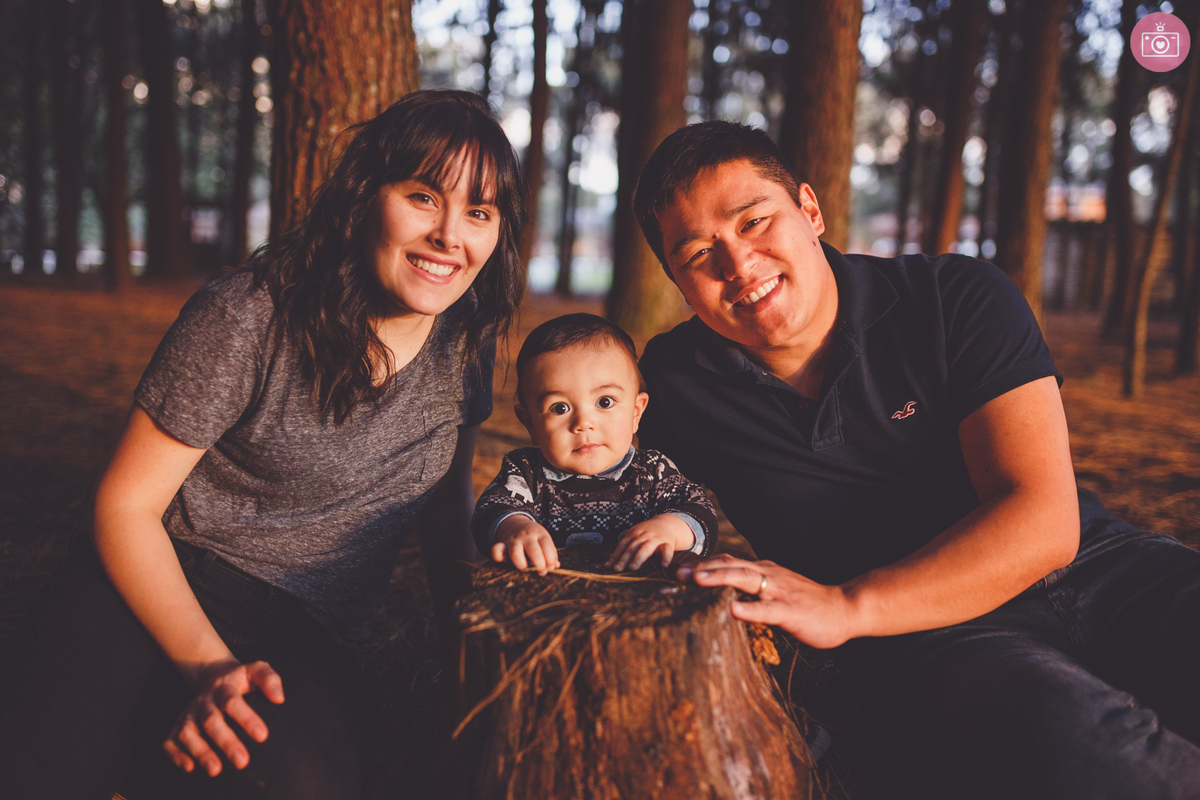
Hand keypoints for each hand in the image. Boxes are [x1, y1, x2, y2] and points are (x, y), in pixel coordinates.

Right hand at [163, 659, 284, 775]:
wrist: (214, 676)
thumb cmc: (241, 678)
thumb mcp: (257, 670)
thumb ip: (269, 679)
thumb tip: (279, 699)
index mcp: (224, 687)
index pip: (233, 702)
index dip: (246, 718)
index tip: (262, 736)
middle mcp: (204, 701)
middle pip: (211, 721)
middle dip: (226, 742)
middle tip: (242, 761)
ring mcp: (189, 714)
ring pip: (188, 733)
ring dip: (201, 752)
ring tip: (216, 770)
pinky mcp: (178, 726)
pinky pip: (170, 741)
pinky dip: (176, 755)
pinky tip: (189, 767)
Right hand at [492, 515, 559, 574]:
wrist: (515, 524)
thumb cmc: (534, 538)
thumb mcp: (544, 540)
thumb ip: (550, 553)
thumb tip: (555, 566)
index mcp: (540, 534)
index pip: (547, 547)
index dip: (550, 560)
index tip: (550, 567)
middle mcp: (526, 536)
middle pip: (534, 551)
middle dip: (539, 565)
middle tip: (541, 572)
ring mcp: (513, 540)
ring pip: (515, 553)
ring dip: (521, 564)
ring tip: (526, 569)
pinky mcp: (501, 544)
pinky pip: (496, 550)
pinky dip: (499, 557)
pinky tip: (505, 562)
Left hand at [605, 514, 694, 571]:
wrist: (667, 523)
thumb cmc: (647, 534)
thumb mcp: (634, 538)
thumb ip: (623, 550)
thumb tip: (608, 564)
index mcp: (633, 534)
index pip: (623, 545)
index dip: (616, 555)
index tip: (609, 566)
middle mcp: (643, 536)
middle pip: (632, 547)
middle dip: (624, 558)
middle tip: (618, 569)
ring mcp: (655, 539)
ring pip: (646, 548)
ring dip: (639, 558)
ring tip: (633, 568)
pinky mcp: (667, 542)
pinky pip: (667, 550)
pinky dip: (666, 557)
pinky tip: (664, 565)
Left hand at [677, 555, 858, 649]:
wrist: (843, 608)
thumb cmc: (805, 603)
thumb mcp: (773, 591)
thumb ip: (750, 588)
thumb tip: (721, 593)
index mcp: (762, 571)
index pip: (728, 563)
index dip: (703, 564)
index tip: (677, 568)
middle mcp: (768, 575)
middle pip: (731, 566)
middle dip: (702, 568)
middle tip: (677, 572)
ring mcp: (779, 592)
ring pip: (745, 580)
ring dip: (719, 578)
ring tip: (697, 580)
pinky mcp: (790, 611)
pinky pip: (767, 609)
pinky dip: (750, 608)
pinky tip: (732, 610)